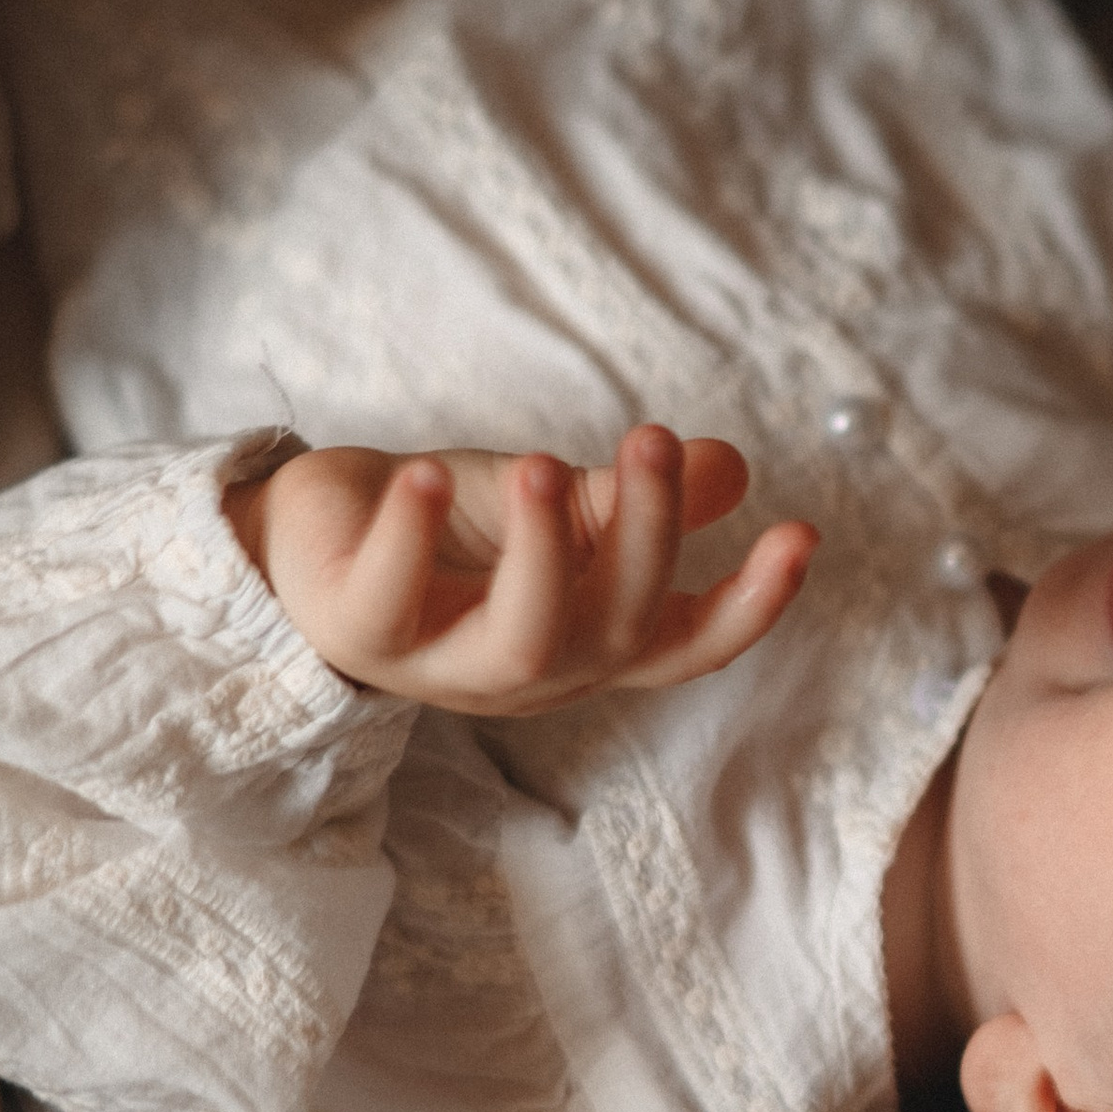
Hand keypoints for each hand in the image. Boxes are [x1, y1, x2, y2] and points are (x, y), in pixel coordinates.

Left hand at [226, 424, 817, 716]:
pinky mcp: (362, 631)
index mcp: (588, 642)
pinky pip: (389, 602)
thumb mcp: (554, 502)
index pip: (683, 644)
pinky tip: (429, 474)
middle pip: (614, 631)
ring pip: (518, 643)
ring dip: (542, 554)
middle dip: (645, 538)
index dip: (748, 605)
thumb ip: (629, 496)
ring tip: (549, 466)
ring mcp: (444, 663)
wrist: (311, 533)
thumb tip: (733, 468)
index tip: (801, 535)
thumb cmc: (450, 527)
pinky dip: (410, 536)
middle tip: (655, 441)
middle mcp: (529, 670)